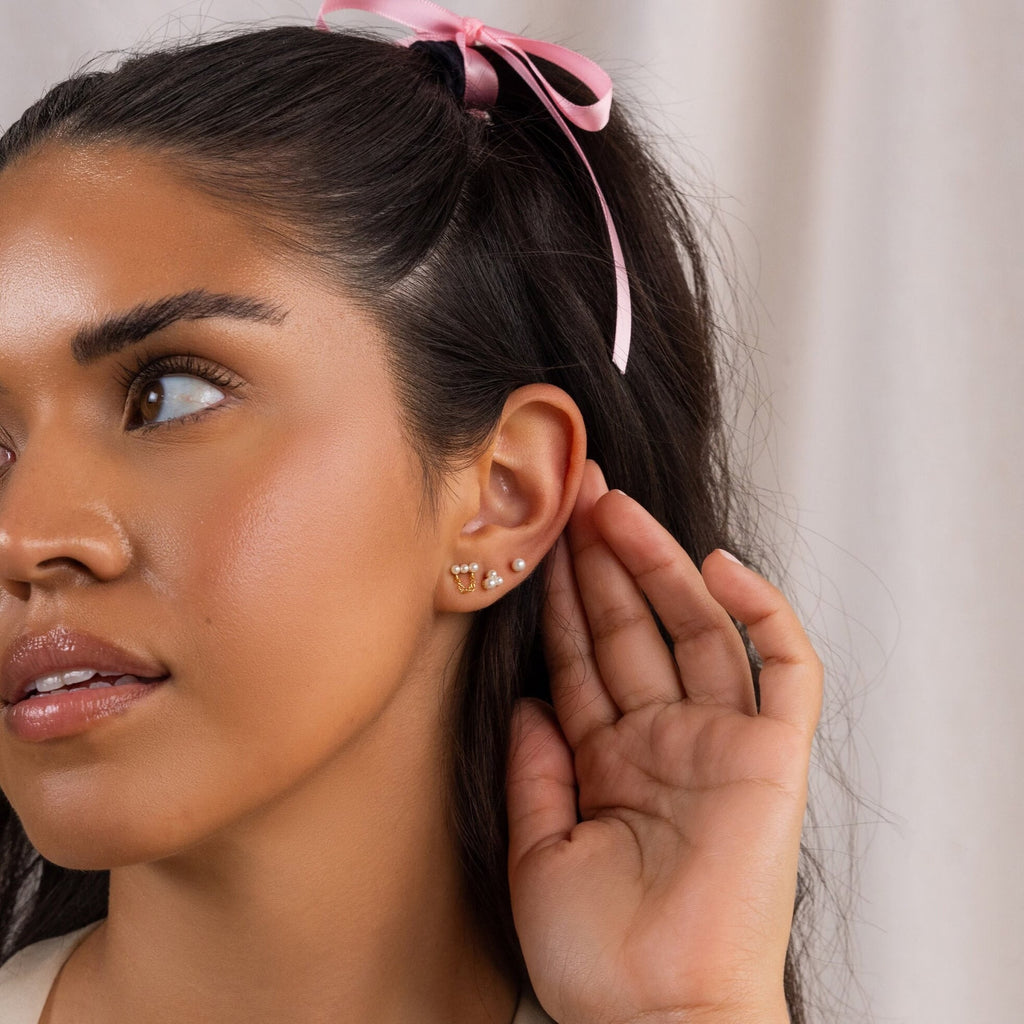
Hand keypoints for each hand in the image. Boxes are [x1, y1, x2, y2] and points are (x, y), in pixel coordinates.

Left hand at [506, 461, 821, 1023]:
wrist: (656, 1016)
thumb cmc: (598, 956)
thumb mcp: (539, 849)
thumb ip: (535, 768)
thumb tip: (527, 698)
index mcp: (612, 761)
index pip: (585, 661)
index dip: (562, 604)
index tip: (537, 545)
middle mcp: (666, 740)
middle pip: (634, 629)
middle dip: (602, 562)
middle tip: (576, 495)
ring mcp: (721, 741)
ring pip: (693, 628)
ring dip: (657, 564)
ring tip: (615, 508)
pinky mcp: (774, 755)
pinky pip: (783, 670)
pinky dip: (759, 613)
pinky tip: (716, 566)